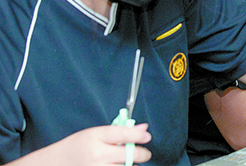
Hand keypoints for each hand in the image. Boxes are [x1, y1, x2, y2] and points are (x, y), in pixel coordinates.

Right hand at [19, 124, 151, 164]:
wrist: (53, 163)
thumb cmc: (77, 146)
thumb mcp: (95, 133)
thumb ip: (120, 131)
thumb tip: (144, 129)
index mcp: (96, 136)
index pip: (123, 134)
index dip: (139, 136)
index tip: (147, 137)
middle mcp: (96, 153)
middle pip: (129, 154)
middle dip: (142, 154)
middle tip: (145, 154)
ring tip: (132, 163)